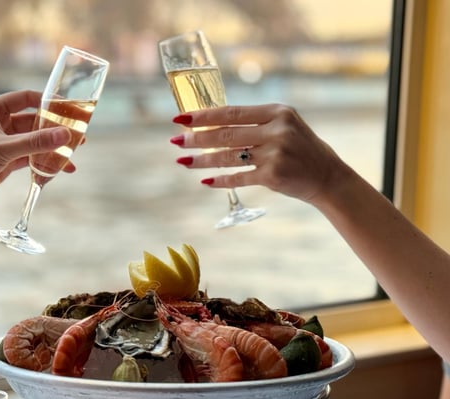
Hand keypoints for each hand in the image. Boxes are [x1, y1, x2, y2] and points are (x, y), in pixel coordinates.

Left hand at [0, 90, 71, 222]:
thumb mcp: (2, 150)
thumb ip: (35, 143)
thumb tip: (66, 135)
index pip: (26, 99)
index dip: (48, 102)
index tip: (69, 108)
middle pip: (34, 122)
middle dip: (55, 129)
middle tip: (78, 134)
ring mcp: (2, 145)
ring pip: (34, 142)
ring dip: (52, 148)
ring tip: (74, 153)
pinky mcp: (5, 163)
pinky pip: (30, 158)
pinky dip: (44, 162)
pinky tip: (61, 168)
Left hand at [170, 104, 352, 205]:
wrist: (328, 176)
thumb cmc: (300, 148)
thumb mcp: (284, 125)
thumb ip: (254, 123)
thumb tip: (212, 125)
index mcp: (276, 112)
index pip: (231, 112)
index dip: (203, 116)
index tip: (181, 118)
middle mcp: (276, 130)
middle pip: (225, 134)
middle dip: (196, 138)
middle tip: (175, 141)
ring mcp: (275, 154)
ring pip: (228, 157)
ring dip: (202, 161)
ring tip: (183, 161)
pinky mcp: (273, 176)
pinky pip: (239, 177)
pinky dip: (221, 180)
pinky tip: (205, 181)